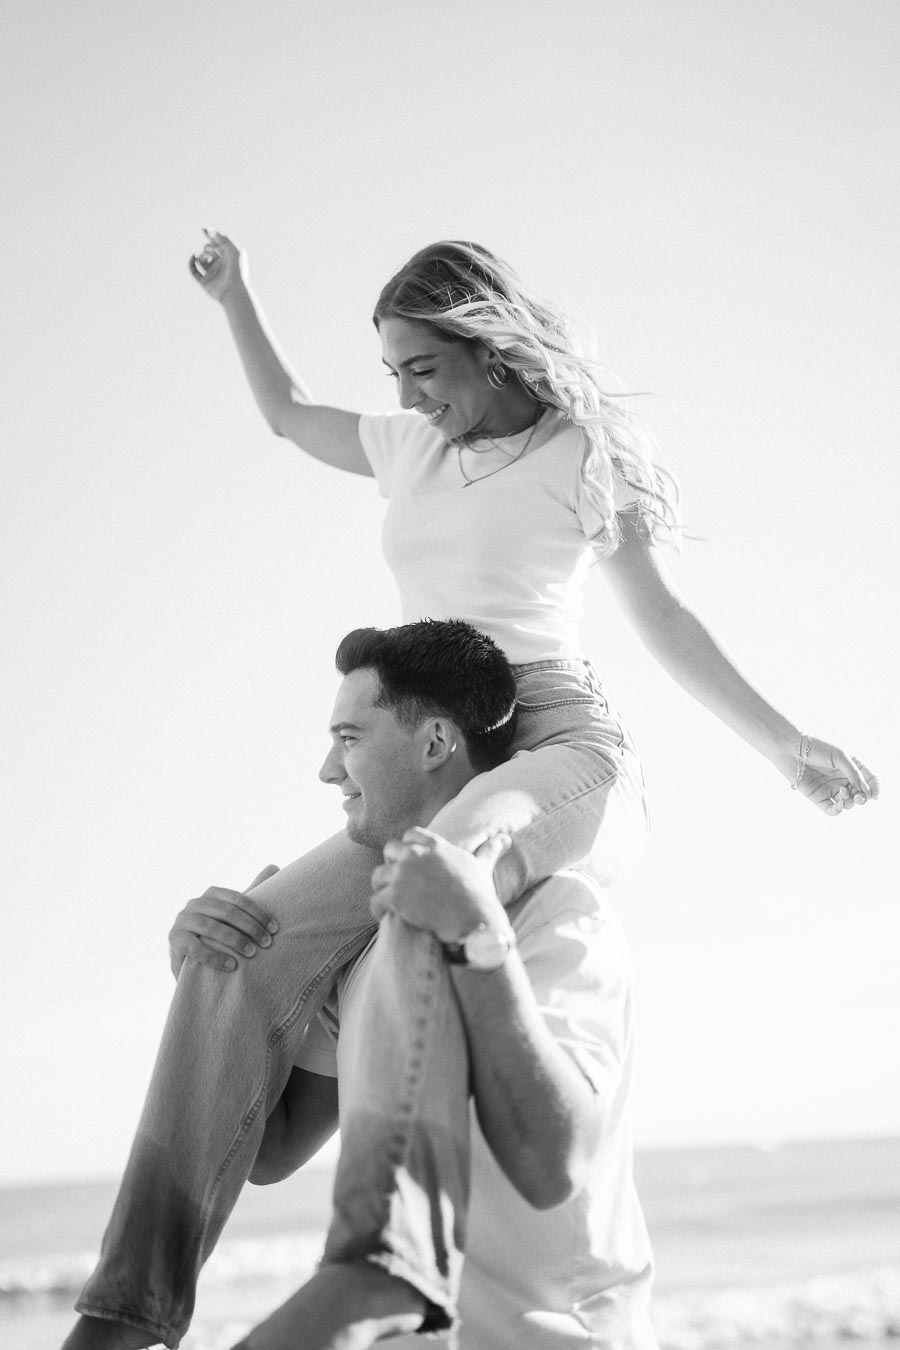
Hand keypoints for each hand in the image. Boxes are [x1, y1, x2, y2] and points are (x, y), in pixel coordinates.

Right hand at [168, 865, 279, 976]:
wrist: (192, 963)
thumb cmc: (220, 935)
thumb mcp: (234, 914)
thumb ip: (253, 891)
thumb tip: (275, 866)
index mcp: (211, 894)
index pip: (237, 899)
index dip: (258, 913)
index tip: (275, 929)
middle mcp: (194, 904)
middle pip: (226, 912)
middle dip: (250, 927)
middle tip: (267, 943)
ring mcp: (182, 921)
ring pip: (210, 928)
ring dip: (235, 940)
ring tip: (252, 953)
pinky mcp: (174, 940)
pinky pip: (195, 948)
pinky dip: (215, 957)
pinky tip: (232, 965)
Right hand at [188, 228, 245, 302]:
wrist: (235, 291)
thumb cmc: (238, 271)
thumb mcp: (234, 250)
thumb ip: (223, 238)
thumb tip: (209, 230)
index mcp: (228, 257)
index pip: (217, 243)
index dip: (210, 236)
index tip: (204, 230)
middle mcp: (219, 264)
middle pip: (208, 250)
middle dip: (207, 248)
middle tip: (211, 251)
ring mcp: (212, 273)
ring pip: (201, 259)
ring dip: (201, 255)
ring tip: (205, 258)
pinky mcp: (205, 281)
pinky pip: (193, 270)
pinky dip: (191, 262)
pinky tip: (193, 258)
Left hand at [369, 827, 510, 942]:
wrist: (473, 923)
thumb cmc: (479, 897)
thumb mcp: (482, 868)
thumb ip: (489, 850)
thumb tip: (505, 838)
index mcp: (435, 845)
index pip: (411, 835)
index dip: (409, 848)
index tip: (413, 864)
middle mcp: (416, 855)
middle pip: (390, 850)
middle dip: (392, 865)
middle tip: (401, 883)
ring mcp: (403, 875)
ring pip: (378, 876)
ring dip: (383, 888)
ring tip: (390, 902)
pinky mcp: (394, 897)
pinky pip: (375, 900)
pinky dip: (378, 909)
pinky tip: (386, 917)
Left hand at [794, 737, 879, 815]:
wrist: (791, 750)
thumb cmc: (817, 749)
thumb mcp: (840, 757)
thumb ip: (854, 773)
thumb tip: (865, 791)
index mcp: (852, 767)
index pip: (870, 781)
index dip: (876, 789)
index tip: (875, 795)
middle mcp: (843, 779)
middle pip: (861, 795)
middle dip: (863, 798)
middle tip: (859, 797)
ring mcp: (831, 789)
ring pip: (848, 803)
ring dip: (849, 801)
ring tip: (842, 791)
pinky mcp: (818, 798)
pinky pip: (832, 810)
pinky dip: (838, 810)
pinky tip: (838, 804)